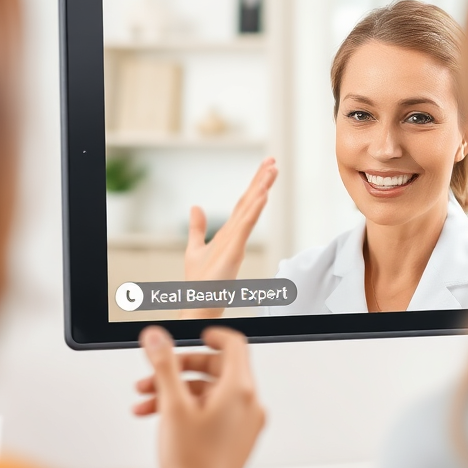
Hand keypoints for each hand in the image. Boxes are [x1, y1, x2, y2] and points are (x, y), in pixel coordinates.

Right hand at [137, 326, 264, 467]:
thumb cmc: (193, 465)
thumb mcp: (173, 406)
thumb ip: (165, 366)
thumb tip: (158, 337)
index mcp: (241, 391)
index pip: (235, 345)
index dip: (213, 334)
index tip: (197, 333)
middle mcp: (249, 405)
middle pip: (218, 369)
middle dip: (181, 368)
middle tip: (157, 371)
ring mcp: (244, 424)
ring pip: (210, 392)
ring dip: (177, 390)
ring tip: (146, 399)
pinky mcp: (235, 440)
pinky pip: (213, 412)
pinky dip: (187, 408)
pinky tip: (158, 416)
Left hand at [186, 157, 277, 281]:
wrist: (199, 305)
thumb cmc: (200, 283)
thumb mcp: (194, 248)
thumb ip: (197, 228)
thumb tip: (196, 207)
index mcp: (229, 232)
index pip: (244, 203)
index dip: (254, 183)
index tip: (265, 166)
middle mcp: (235, 235)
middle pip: (251, 202)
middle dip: (262, 181)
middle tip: (273, 161)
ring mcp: (236, 242)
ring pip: (251, 211)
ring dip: (261, 190)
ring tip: (272, 172)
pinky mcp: (234, 252)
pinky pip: (245, 227)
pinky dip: (254, 211)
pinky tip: (261, 196)